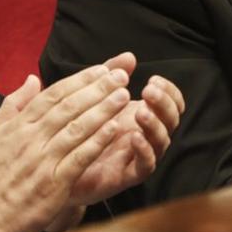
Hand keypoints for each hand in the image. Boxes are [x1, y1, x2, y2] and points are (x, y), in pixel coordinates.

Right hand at [0, 61, 132, 231]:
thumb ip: (14, 105)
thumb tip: (32, 80)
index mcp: (18, 126)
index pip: (53, 94)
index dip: (80, 80)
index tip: (101, 69)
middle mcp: (30, 139)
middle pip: (69, 106)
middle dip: (97, 88)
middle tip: (120, 75)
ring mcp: (42, 161)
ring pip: (77, 127)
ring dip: (103, 109)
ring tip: (123, 95)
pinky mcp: (53, 184)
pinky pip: (79, 157)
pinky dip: (97, 141)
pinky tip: (114, 129)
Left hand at [66, 68, 184, 206]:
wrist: (59, 166)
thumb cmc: (79, 129)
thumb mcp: (94, 97)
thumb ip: (112, 76)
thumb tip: (129, 56)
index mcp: (142, 114)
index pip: (171, 102)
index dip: (169, 92)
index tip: (153, 80)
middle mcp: (146, 134)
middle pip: (172, 119)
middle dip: (164, 103)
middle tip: (148, 91)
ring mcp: (139, 155)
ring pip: (162, 142)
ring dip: (155, 125)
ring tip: (141, 112)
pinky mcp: (128, 175)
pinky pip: (146, 165)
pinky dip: (144, 151)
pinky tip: (135, 138)